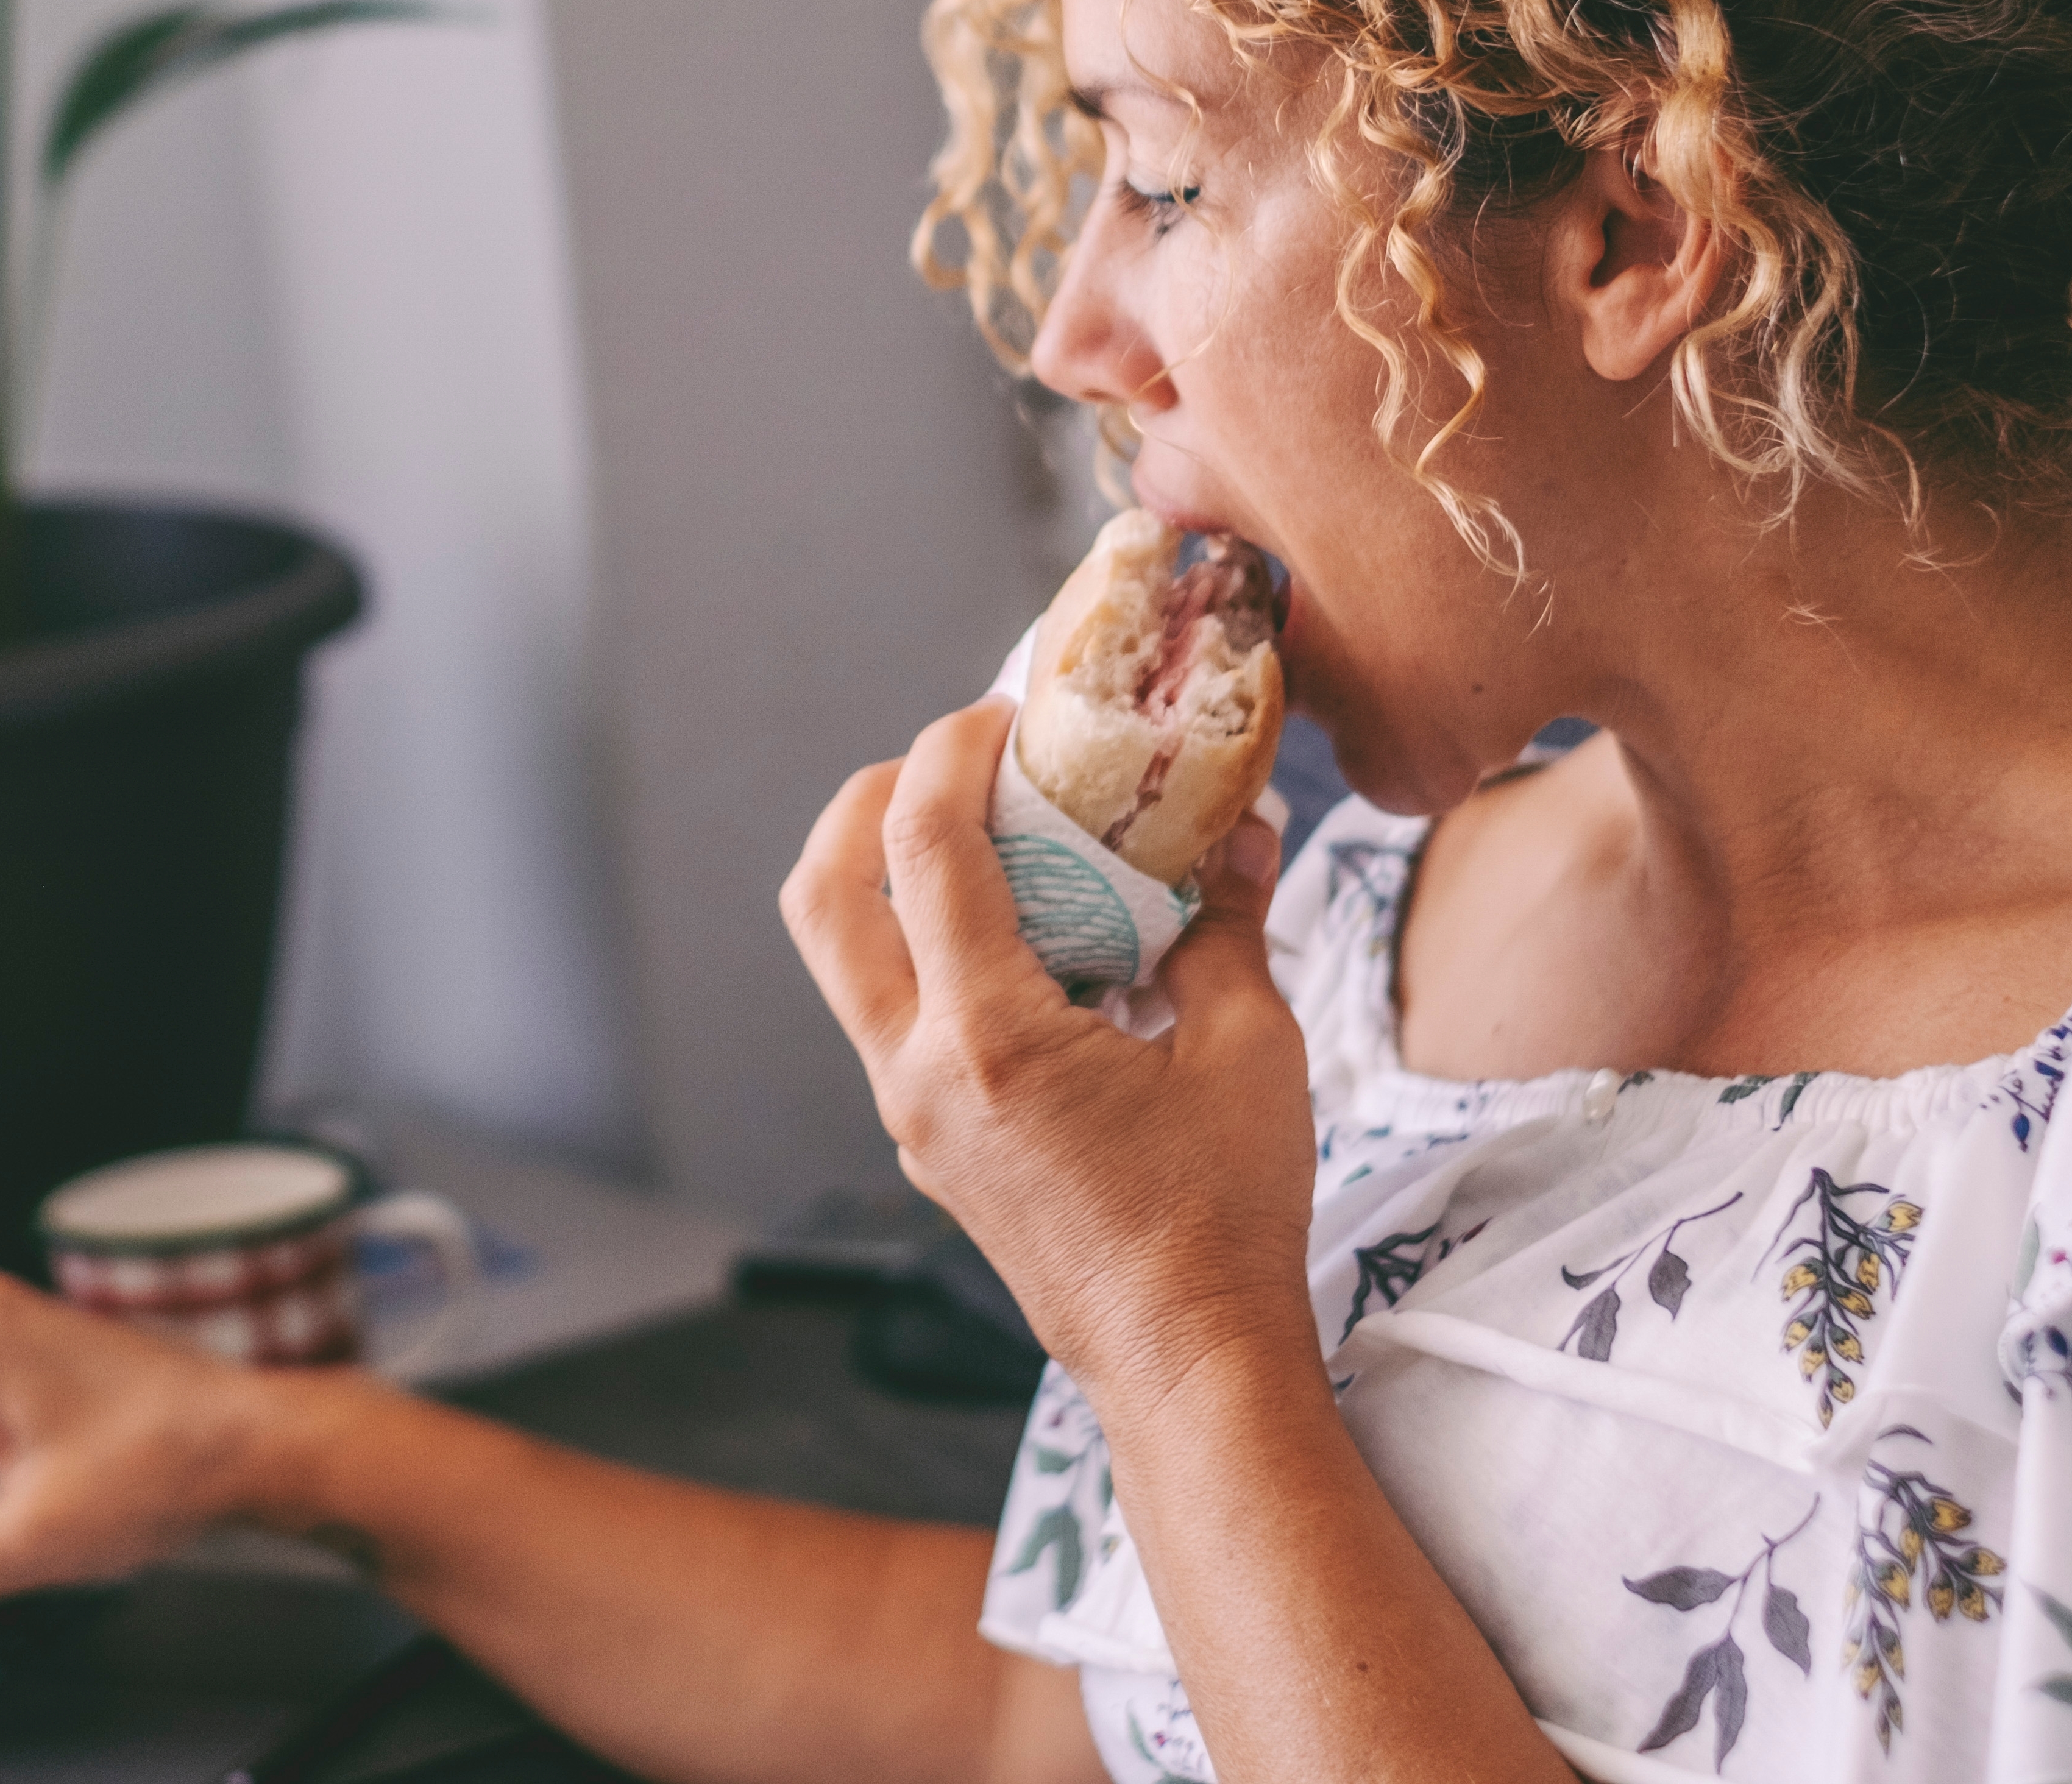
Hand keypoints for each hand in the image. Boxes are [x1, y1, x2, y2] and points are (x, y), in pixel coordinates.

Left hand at [778, 697, 1322, 1407]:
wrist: (1187, 1362)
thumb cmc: (1223, 1217)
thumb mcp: (1248, 1049)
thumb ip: (1228, 926)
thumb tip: (1241, 829)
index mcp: (990, 1039)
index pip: (926, 848)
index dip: (951, 752)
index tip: (998, 709)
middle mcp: (920, 1074)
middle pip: (823, 896)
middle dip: (869, 800)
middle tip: (952, 762)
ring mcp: (911, 1116)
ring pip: (845, 961)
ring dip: (889, 877)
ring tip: (988, 838)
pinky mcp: (928, 1144)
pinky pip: (892, 1018)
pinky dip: (928, 951)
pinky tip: (1024, 939)